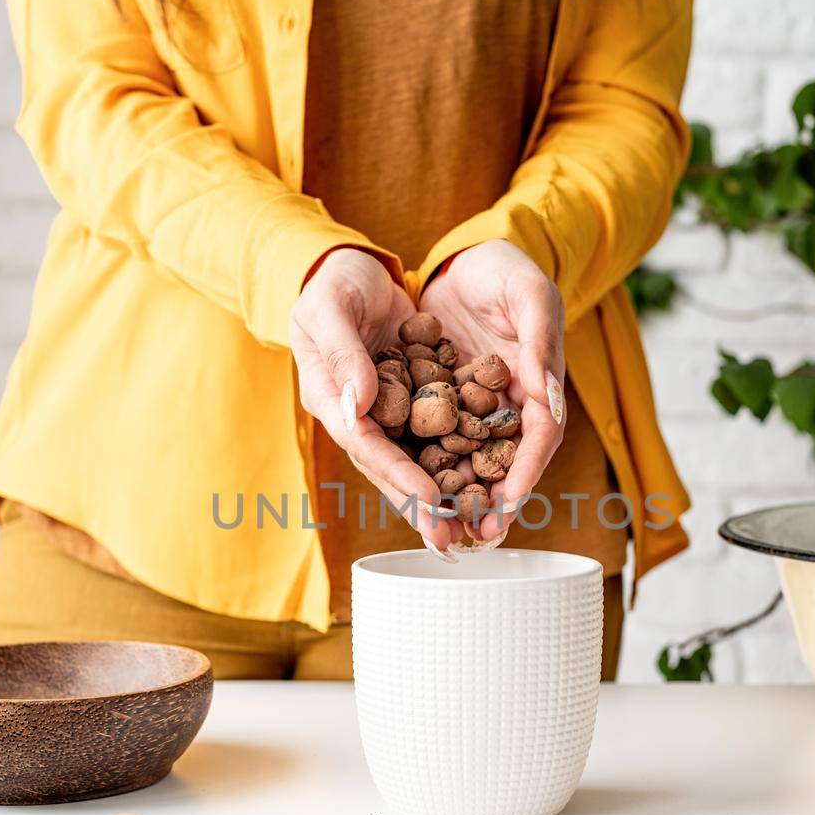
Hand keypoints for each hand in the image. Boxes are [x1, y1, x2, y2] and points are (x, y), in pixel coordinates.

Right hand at [289, 248, 458, 553]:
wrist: (353, 269)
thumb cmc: (332, 284)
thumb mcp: (329, 310)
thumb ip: (343, 355)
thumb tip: (359, 408)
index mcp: (332, 400)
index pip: (368, 448)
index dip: (398, 477)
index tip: (429, 502)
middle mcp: (358, 417)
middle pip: (392, 470)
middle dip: (422, 508)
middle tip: (451, 545)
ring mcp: (386, 412)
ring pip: (417, 462)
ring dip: (443, 497)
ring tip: (471, 531)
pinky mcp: (411, 401)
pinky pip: (437, 437)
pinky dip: (458, 461)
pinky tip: (485, 484)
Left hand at [420, 240, 565, 541]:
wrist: (464, 258)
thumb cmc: (505, 269)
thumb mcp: (529, 296)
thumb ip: (541, 344)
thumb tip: (547, 398)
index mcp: (538, 384)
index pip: (539, 439)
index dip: (525, 473)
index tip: (508, 503)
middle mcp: (509, 405)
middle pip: (504, 462)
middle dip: (491, 501)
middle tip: (474, 535)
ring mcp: (475, 407)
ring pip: (468, 460)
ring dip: (456, 494)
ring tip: (441, 528)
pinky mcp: (442, 402)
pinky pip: (433, 439)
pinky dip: (426, 466)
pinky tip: (408, 490)